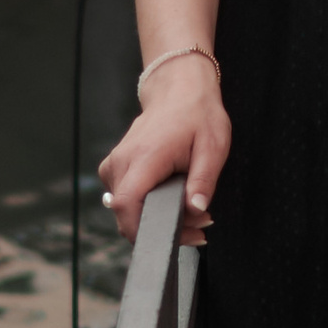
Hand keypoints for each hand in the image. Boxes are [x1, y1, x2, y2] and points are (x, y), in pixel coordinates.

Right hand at [97, 60, 228, 245]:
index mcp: (145, 156)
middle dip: (162, 228)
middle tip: (199, 224)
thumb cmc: (197, 115)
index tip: (173, 237)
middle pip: (126, 214)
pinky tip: (171, 200)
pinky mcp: (116, 167)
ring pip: (125, 209)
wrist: (179, 90)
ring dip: (155, 219)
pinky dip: (146, 207)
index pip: (127, 205)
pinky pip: (124, 198)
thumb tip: (196, 210)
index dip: (145, 231)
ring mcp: (115, 164)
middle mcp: (123, 161)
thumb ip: (203, 181)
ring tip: (191, 212)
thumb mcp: (212, 146)